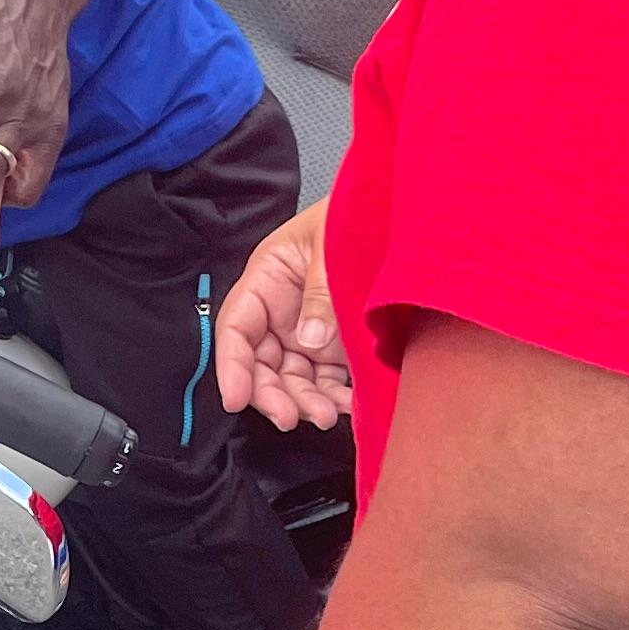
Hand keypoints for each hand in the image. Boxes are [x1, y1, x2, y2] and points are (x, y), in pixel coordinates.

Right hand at [216, 201, 349, 430]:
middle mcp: (281, 312)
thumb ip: (319, 292)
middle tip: (290, 417)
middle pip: (261, 364)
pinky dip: (334, 397)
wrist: (397, 213)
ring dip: (304, 402)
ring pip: (293, 379)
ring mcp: (308, 332)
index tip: (235, 398)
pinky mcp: (337, 346)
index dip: (231, 366)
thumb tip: (310, 341)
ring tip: (327, 415)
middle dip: (271, 394)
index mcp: (267, 280)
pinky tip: (348, 404)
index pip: (236, 329)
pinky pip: (327, 380)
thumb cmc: (355, 213)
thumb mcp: (330, 244)